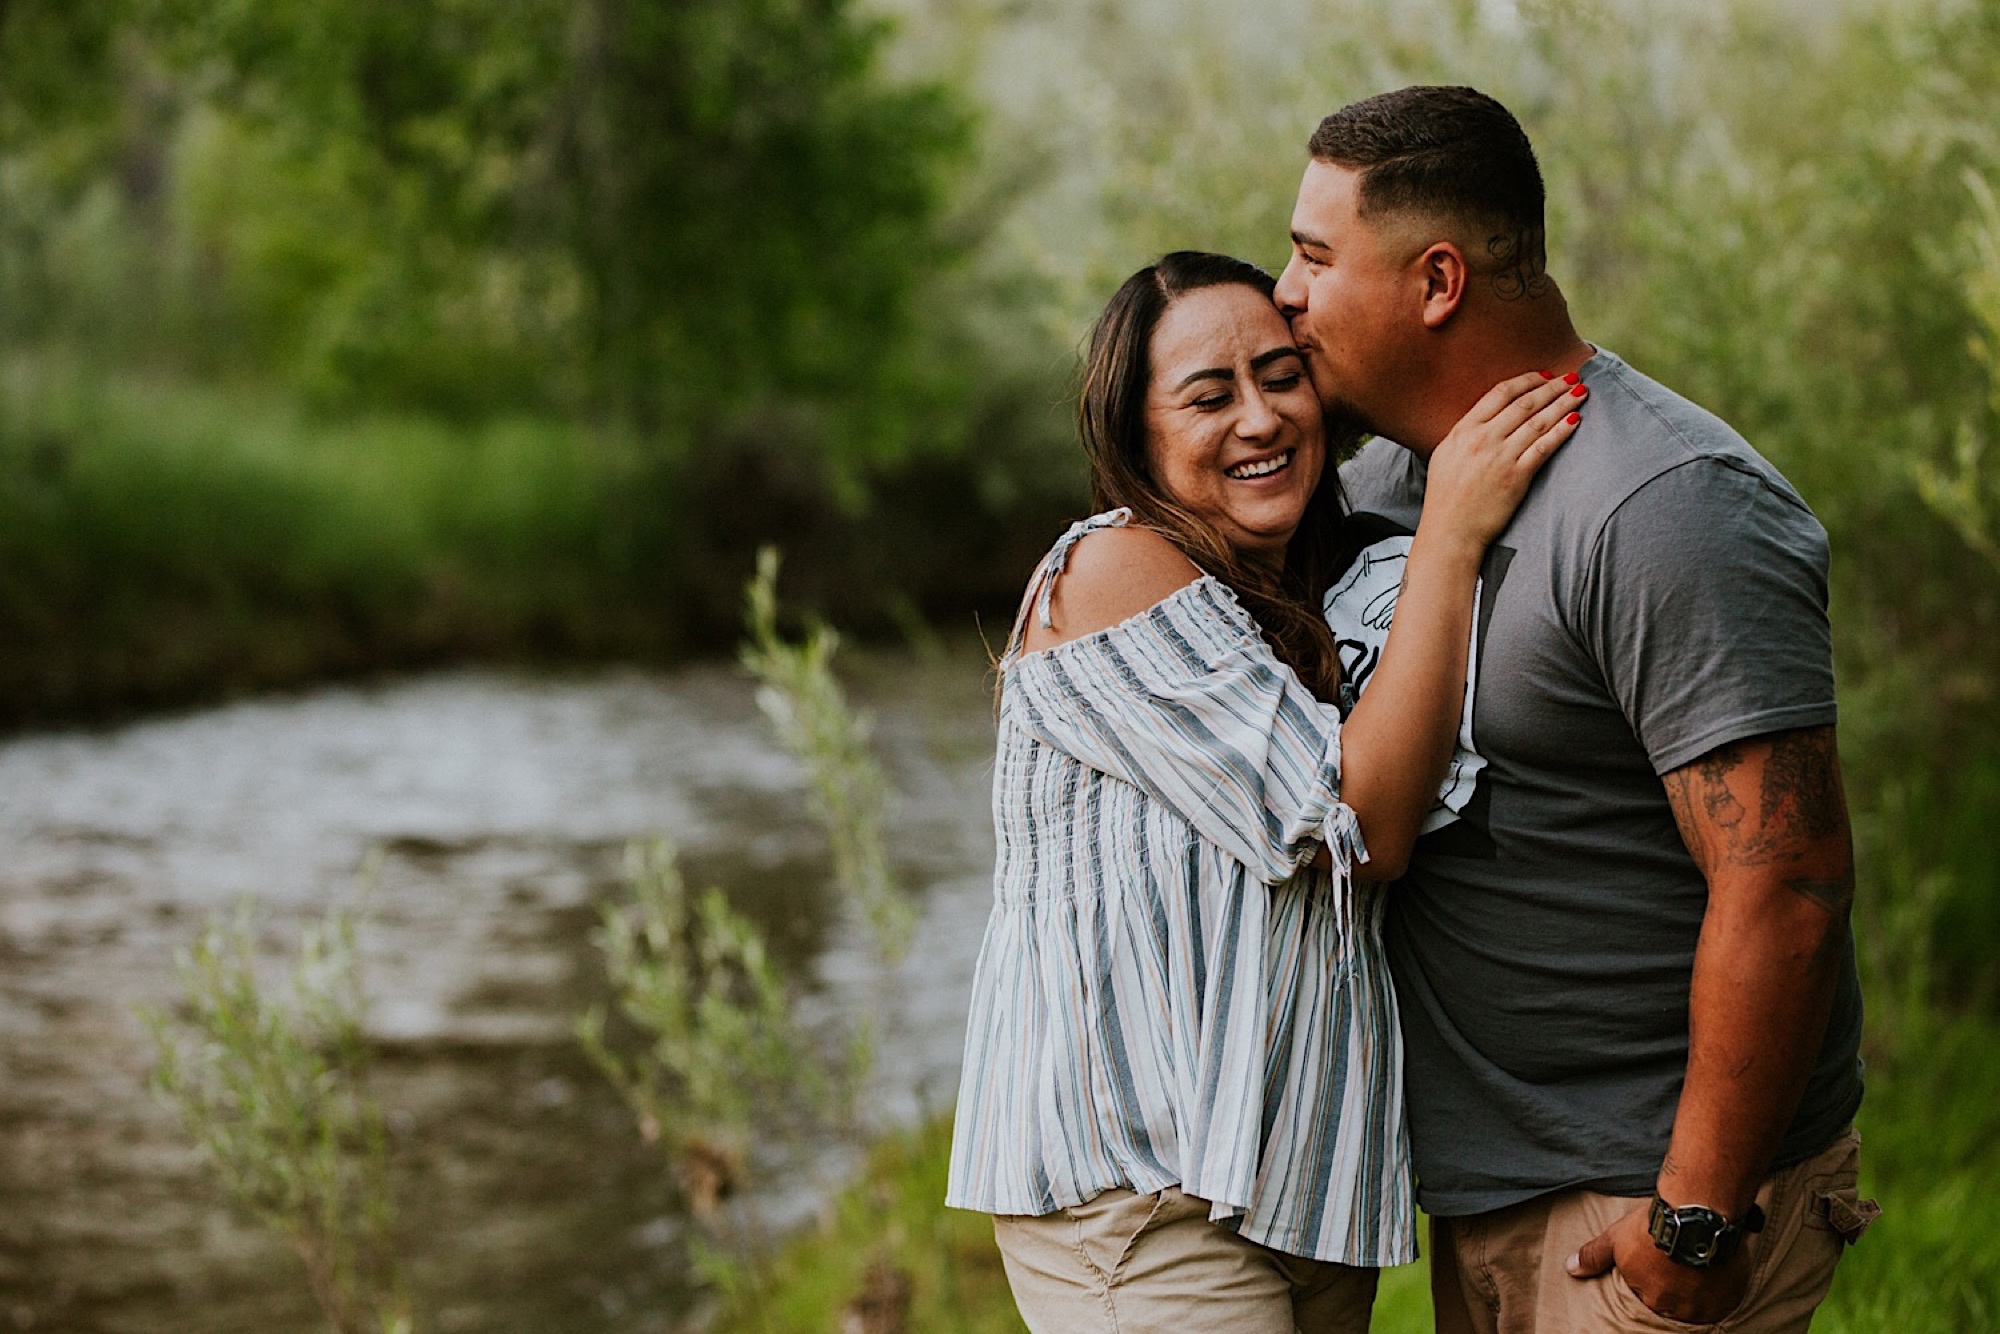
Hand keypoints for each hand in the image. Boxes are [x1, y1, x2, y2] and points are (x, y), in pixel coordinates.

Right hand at [1423, 370, 1584, 548]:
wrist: (1450, 531)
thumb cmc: (1445, 497)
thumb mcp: (1445, 454)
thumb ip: (1466, 432)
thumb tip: (1488, 417)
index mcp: (1464, 430)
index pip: (1500, 393)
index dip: (1527, 380)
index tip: (1544, 376)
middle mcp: (1482, 439)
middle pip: (1525, 403)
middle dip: (1552, 388)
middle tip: (1571, 378)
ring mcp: (1500, 457)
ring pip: (1538, 421)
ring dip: (1563, 403)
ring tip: (1580, 392)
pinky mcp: (1516, 477)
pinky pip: (1544, 447)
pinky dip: (1562, 430)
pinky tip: (1575, 419)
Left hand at [1566, 1203, 1750, 1324]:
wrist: (1696, 1214)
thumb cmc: (1653, 1226)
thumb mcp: (1616, 1238)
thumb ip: (1594, 1256)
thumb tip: (1570, 1269)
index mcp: (1650, 1300)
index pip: (1650, 1297)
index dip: (1654, 1276)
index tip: (1659, 1261)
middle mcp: (1678, 1310)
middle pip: (1675, 1302)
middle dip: (1675, 1283)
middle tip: (1677, 1259)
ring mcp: (1706, 1306)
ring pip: (1699, 1302)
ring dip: (1697, 1286)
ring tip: (1696, 1261)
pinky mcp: (1730, 1297)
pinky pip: (1725, 1300)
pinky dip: (1720, 1287)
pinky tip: (1713, 1267)